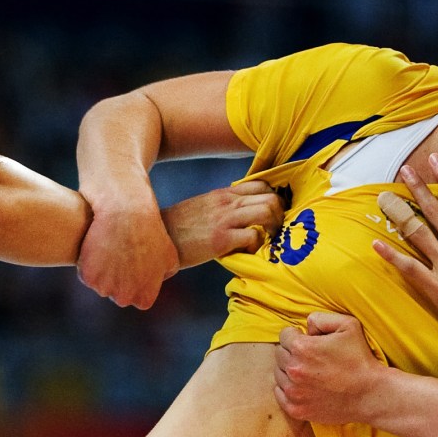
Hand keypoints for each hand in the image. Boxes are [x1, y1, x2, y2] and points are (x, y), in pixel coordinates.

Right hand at [77, 195, 178, 309]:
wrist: (126, 213)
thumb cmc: (151, 232)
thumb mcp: (169, 255)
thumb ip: (165, 274)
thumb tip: (158, 281)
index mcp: (145, 297)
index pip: (140, 300)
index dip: (138, 283)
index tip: (138, 267)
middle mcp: (124, 298)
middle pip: (119, 294)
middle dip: (120, 280)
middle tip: (124, 256)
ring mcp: (104, 288)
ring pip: (102, 284)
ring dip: (104, 272)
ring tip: (113, 248)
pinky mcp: (87, 276)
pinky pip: (87, 274)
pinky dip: (90, 264)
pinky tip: (100, 247)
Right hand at [162, 180, 283, 267]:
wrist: (157, 238)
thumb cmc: (181, 228)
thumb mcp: (204, 207)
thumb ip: (225, 206)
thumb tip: (246, 212)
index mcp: (224, 194)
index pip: (262, 185)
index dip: (274, 199)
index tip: (272, 215)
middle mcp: (227, 202)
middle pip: (271, 197)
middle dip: (280, 215)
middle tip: (274, 230)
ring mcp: (225, 219)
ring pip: (267, 211)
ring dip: (274, 228)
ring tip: (266, 240)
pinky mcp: (221, 239)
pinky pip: (254, 236)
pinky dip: (257, 245)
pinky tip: (247, 251)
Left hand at [274, 312, 385, 423]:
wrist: (370, 394)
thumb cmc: (360, 358)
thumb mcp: (348, 325)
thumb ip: (321, 318)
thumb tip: (306, 327)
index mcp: (302, 348)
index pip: (284, 335)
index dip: (297, 335)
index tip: (308, 340)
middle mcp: (294, 370)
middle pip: (279, 353)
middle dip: (292, 351)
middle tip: (310, 356)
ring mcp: (294, 392)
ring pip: (278, 374)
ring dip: (289, 370)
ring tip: (310, 371)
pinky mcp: (296, 409)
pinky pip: (280, 394)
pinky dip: (288, 388)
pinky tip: (304, 385)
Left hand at [373, 153, 437, 345]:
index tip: (435, 159)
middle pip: (435, 211)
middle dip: (418, 188)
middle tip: (404, 171)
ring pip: (418, 234)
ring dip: (400, 214)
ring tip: (385, 198)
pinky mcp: (435, 286)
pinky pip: (409, 267)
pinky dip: (392, 255)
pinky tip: (376, 244)